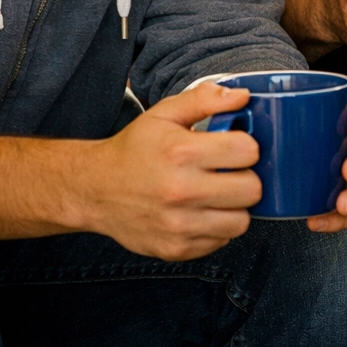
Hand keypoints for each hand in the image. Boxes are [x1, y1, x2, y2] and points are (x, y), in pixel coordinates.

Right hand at [77, 83, 262, 260]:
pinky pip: (221, 242)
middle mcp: (181, 191)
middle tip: (230, 172)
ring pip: (241, 222)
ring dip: (235, 207)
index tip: (235, 147)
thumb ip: (205, 99)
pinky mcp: (175, 249)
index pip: (248, 152)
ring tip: (218, 194)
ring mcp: (178, 225)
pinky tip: (201, 212)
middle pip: (251, 190)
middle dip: (247, 178)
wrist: (95, 190)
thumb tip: (243, 97)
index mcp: (181, 153)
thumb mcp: (164, 113)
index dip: (247, 146)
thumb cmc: (134, 149)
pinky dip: (217, 228)